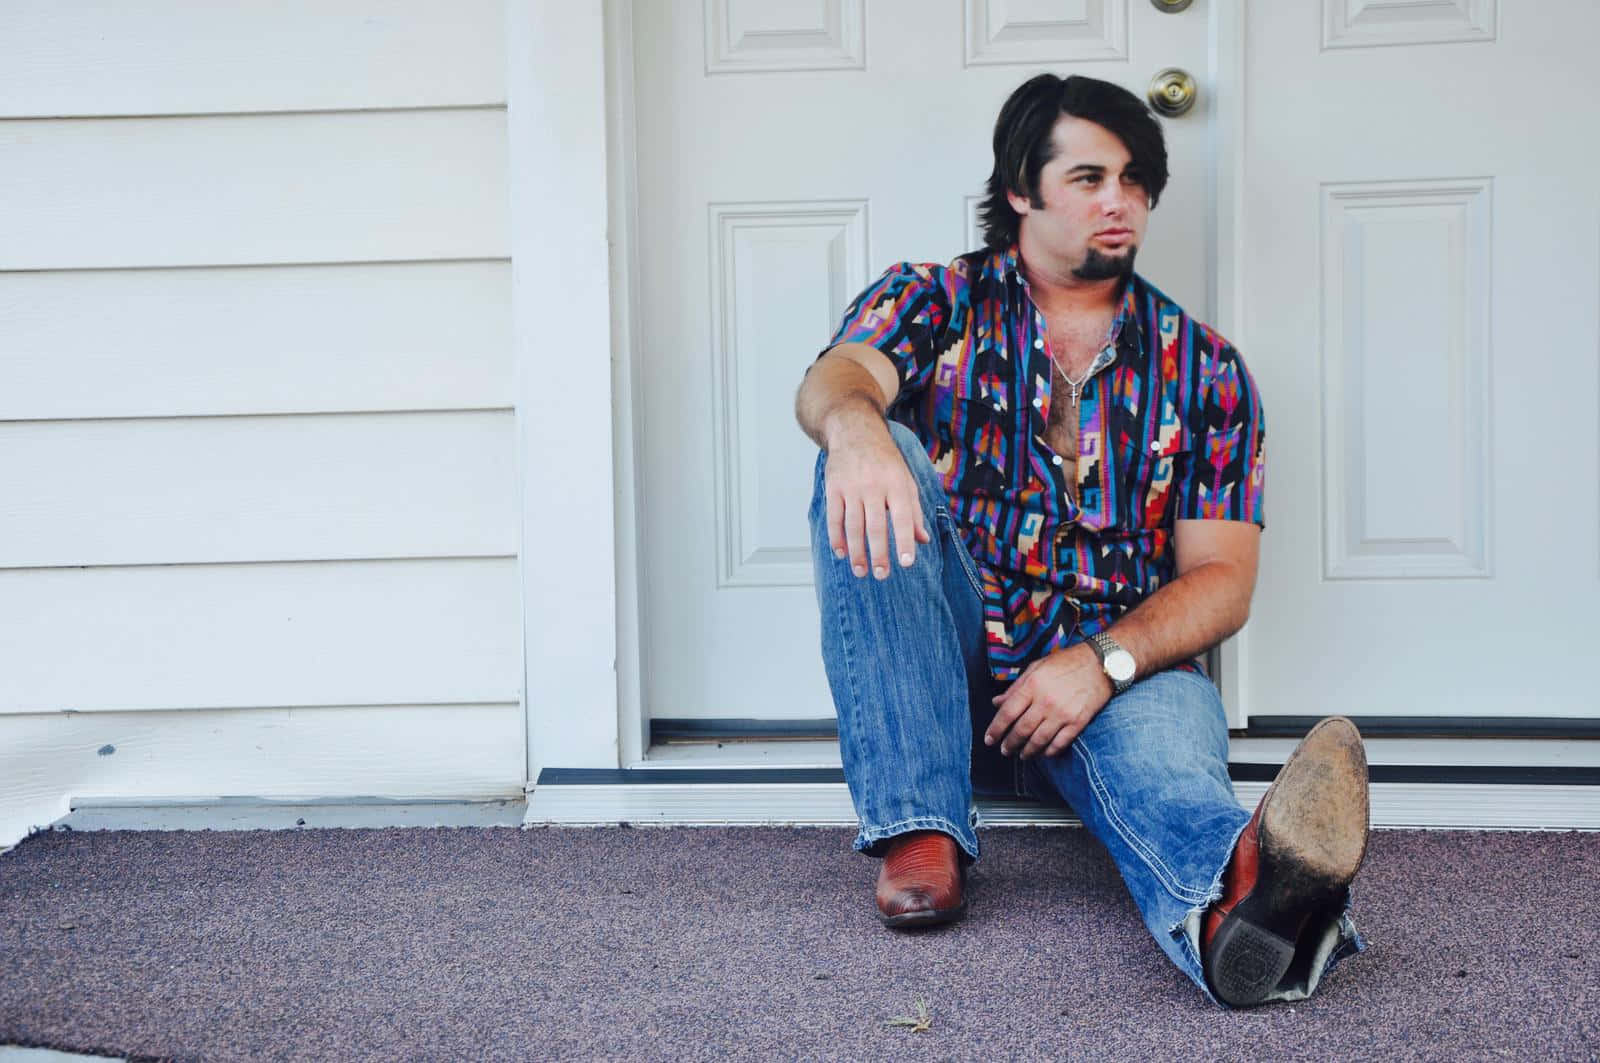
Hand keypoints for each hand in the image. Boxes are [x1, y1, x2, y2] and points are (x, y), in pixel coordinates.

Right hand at [823, 416, 931, 579]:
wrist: (856, 433)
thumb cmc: (885, 462)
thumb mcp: (906, 481)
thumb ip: (913, 512)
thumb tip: (922, 540)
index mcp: (897, 484)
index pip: (902, 517)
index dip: (904, 541)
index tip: (906, 563)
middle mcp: (874, 486)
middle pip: (875, 526)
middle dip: (879, 554)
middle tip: (882, 575)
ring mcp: (851, 487)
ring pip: (853, 526)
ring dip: (857, 552)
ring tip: (861, 571)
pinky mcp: (833, 488)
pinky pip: (834, 518)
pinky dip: (837, 538)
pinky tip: (842, 553)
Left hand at [985, 644, 1112, 757]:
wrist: (1101, 664)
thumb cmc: (1066, 663)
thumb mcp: (1036, 668)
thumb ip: (1016, 687)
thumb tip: (996, 702)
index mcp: (1033, 685)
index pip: (1007, 713)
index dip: (995, 729)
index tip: (989, 739)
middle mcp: (1046, 701)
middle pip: (1021, 730)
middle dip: (1009, 744)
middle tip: (1004, 750)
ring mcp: (1063, 713)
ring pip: (1038, 741)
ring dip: (1027, 751)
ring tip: (1021, 755)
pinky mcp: (1078, 722)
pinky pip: (1059, 743)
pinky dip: (1049, 752)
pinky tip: (1043, 753)